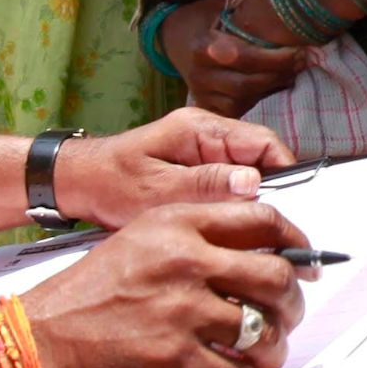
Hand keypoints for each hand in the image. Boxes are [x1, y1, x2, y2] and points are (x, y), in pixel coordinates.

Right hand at [20, 192, 308, 367]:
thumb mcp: (138, 244)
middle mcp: (187, 261)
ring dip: (272, 348)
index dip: (296, 243)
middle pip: (277, 276)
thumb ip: (195, 242)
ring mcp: (185, 313)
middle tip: (286, 318)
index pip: (263, 219)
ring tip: (259, 355)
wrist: (35, 347)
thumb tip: (262, 257)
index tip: (304, 264)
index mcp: (177, 225)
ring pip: (267, 330)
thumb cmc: (85, 299)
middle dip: (293, 303)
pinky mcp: (179, 363)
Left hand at [59, 109, 289, 224]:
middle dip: (273, 194)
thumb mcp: (155, 189)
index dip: (285, 172)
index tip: (291, 208)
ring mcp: (203, 154)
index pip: (263, 142)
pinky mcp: (196, 173)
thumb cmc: (108, 183)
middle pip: (261, 160)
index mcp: (200, 130)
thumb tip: (253, 183)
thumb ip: (204, 185)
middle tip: (278, 232)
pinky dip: (234, 209)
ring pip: (247, 177)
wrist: (74, 184)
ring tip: (257, 237)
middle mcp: (207, 136)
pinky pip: (228, 187)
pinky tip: (232, 234)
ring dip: (253, 205)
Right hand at [176, 0, 317, 116]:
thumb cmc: (203, 16)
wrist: (174, 39)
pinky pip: (239, 108)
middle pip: (249, 83)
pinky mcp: (208, 105)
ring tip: (294, 71)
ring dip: (274, 87)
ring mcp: (203, 93)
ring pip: (246, 99)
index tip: (301, 50)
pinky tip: (275, 83)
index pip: (245, 57)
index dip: (276, 58)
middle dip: (281, 74)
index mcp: (204, 46)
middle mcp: (200, 74)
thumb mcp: (221, 0)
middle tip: (305, 61)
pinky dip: (260, 97)